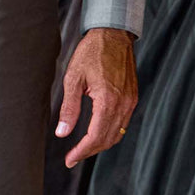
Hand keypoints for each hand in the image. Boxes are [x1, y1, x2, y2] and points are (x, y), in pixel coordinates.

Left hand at [55, 28, 137, 168]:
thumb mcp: (73, 78)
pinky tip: (98, 132)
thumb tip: (62, 133)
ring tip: (83, 148)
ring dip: (100, 144)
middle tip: (73, 157)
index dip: (81, 151)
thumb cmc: (91, 52)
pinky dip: (111, 132)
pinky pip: (123, 123)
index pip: (95, 137)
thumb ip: (69, 108)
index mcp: (108, 101)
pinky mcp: (133, 97)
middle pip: (107, 139)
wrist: (113, 35)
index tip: (69, 159)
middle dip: (89, 151)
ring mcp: (130, 102)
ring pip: (117, 134)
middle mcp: (123, 105)